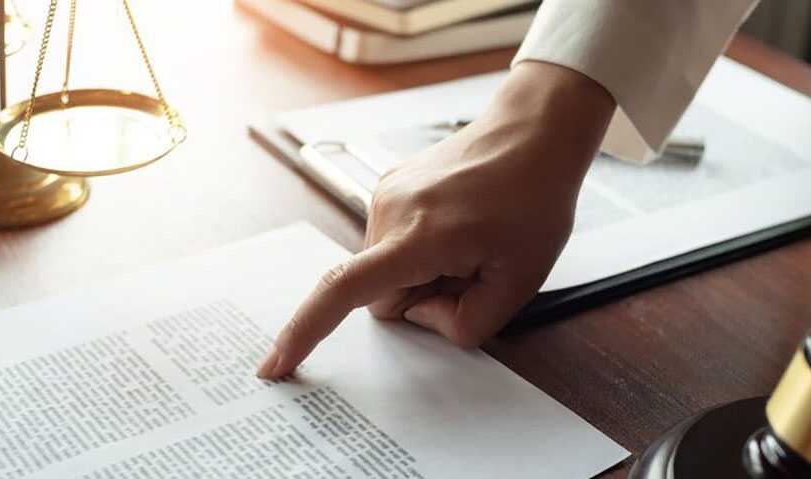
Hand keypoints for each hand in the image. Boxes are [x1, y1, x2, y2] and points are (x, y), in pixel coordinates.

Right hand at [257, 62, 615, 378]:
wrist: (533, 132)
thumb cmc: (534, 198)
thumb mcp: (520, 281)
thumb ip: (467, 323)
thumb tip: (423, 317)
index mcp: (418, 236)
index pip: (343, 291)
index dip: (305, 332)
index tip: (276, 364)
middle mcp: (389, 211)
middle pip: (380, 294)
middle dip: (421, 297)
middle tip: (474, 270)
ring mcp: (386, 195)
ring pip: (386, 270)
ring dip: (423, 272)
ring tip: (471, 242)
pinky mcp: (390, 187)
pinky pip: (393, 243)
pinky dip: (421, 249)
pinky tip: (459, 227)